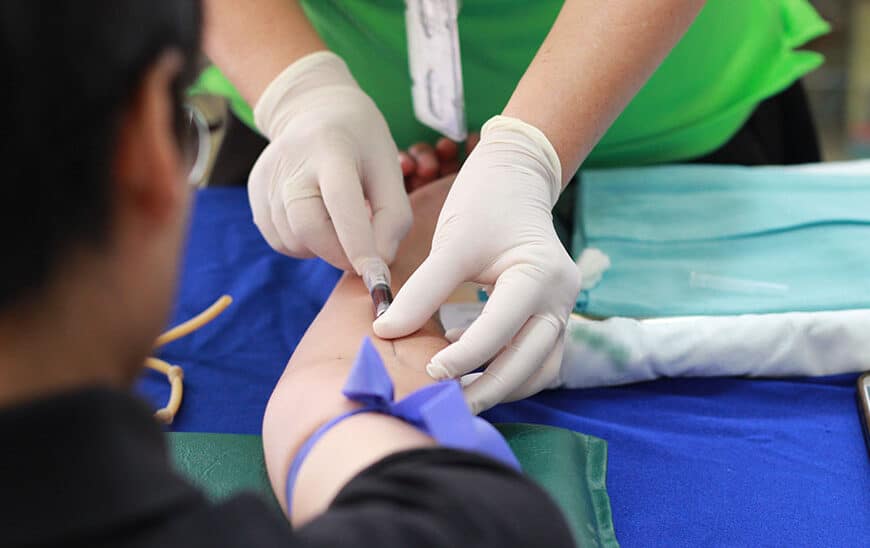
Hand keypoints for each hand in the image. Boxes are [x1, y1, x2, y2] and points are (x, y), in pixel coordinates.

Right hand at [248, 52, 411, 272]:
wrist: (315, 109)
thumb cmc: (362, 143)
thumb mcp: (390, 168)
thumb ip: (394, 216)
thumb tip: (380, 262)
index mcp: (331, 148)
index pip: (341, 201)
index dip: (359, 243)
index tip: (377, 275)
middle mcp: (292, 161)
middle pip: (308, 227)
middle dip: (340, 254)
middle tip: (362, 255)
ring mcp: (267, 177)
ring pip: (293, 240)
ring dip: (323, 248)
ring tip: (339, 221)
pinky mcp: (255, 192)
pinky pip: (280, 240)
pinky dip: (304, 244)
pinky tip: (318, 219)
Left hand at [374, 116, 581, 412]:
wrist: (516, 177)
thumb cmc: (484, 203)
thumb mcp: (452, 243)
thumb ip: (422, 291)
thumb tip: (385, 332)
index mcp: (541, 276)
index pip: (501, 329)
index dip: (464, 356)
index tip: (427, 371)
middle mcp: (562, 299)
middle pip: (530, 362)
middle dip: (488, 388)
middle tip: (444, 403)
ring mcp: (562, 310)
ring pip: (539, 369)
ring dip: (502, 387)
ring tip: (458, 396)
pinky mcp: (552, 316)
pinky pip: (537, 359)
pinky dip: (509, 372)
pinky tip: (471, 369)